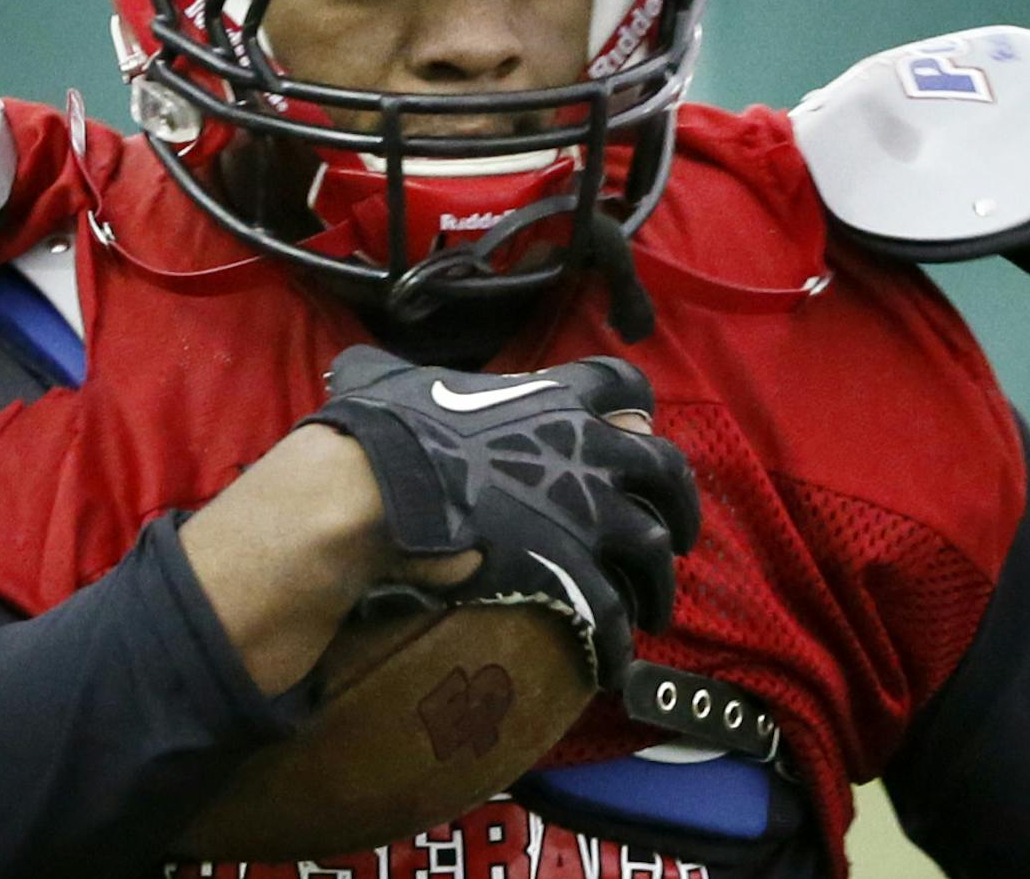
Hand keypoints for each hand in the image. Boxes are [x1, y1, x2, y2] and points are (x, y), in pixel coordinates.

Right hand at [300, 345, 699, 687]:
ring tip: (654, 611)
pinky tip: (611, 663)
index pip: (621, 386)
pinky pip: (611, 614)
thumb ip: (389, 371)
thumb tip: (349, 366)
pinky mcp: (570, 571)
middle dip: (680, 504)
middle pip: (665, 472)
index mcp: (554, 400)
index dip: (635, 407)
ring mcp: (588, 514)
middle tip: (680, 531)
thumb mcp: (389, 380)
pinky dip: (616, 643)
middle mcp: (588, 453)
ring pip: (654, 551)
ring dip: (659, 585)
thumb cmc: (385, 430)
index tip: (641, 427)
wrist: (382, 492)